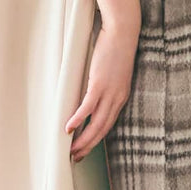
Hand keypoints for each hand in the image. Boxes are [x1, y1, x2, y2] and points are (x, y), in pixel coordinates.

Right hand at [66, 20, 140, 162]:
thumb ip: (106, 85)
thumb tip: (93, 92)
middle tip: (77, 157)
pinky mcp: (100, 84)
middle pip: (103, 129)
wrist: (123, 32)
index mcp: (121, 97)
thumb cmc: (116, 49)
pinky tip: (68, 128)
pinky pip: (87, 108)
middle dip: (89, 146)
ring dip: (83, 139)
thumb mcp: (114, 72)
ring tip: (71, 149)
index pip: (109, 125)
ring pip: (96, 123)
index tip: (86, 149)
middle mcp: (117, 99)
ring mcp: (109, 93)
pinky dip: (78, 120)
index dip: (97, 139)